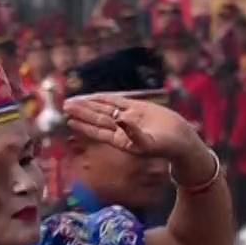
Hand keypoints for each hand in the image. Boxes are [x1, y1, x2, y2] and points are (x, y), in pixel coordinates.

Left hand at [64, 94, 209, 164]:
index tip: (70, 120)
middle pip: (97, 118)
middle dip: (81, 112)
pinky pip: (118, 101)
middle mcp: (121, 129)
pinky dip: (105, 98)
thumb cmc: (165, 148)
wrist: (181, 141)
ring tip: (72, 101)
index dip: (83, 126)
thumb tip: (119, 120)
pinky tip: (93, 96)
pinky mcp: (137, 108)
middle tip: (65, 106)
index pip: (97, 131)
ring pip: (105, 109)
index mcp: (120, 140)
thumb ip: (133, 133)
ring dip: (89, 105)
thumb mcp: (148, 144)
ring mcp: (128, 117)